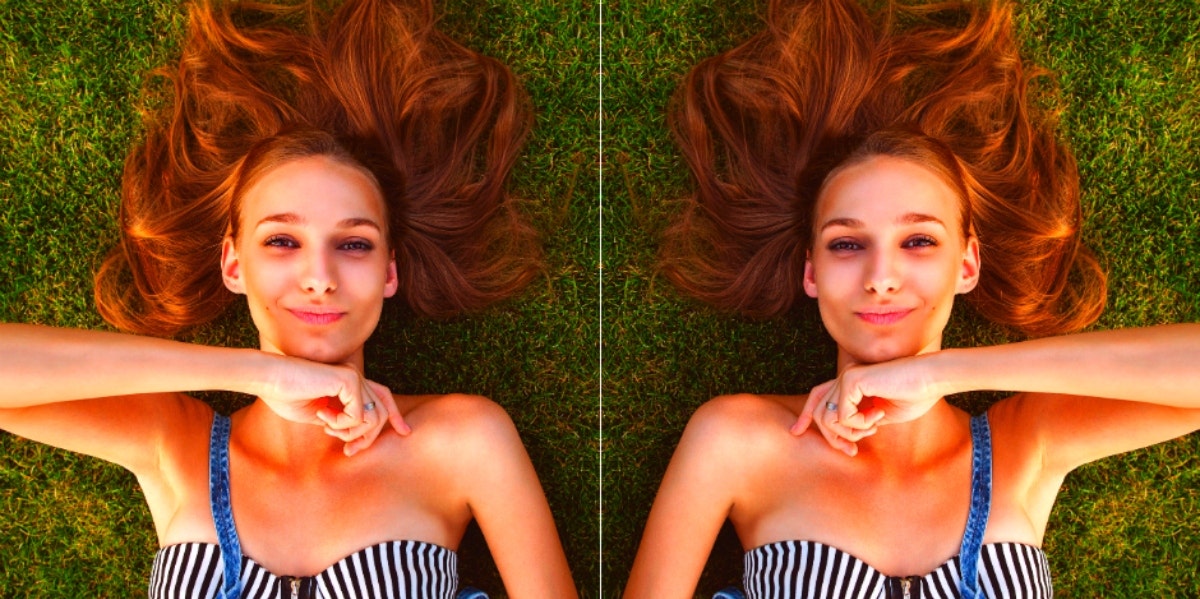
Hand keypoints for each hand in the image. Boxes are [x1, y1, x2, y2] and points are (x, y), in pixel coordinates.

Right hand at [259, 356, 410, 454]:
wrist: (269, 379)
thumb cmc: (285, 396)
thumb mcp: (318, 416)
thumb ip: (339, 422)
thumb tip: (355, 435)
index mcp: (349, 383)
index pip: (383, 397)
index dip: (395, 415)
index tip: (405, 433)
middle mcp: (356, 377)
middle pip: (382, 413)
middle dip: (368, 438)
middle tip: (348, 451)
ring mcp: (354, 376)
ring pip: (373, 418)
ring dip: (350, 432)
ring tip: (327, 428)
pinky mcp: (349, 379)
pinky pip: (358, 415)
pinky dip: (341, 424)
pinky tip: (322, 416)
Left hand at [791, 354, 943, 454]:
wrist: (931, 379)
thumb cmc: (915, 396)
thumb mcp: (881, 415)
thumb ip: (861, 422)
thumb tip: (844, 437)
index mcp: (850, 384)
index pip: (817, 398)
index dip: (805, 415)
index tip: (796, 432)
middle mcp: (844, 377)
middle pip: (819, 414)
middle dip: (833, 438)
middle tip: (853, 452)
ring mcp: (846, 376)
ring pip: (828, 418)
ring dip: (851, 432)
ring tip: (874, 426)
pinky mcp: (851, 380)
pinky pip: (842, 416)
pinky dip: (860, 425)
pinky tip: (879, 416)